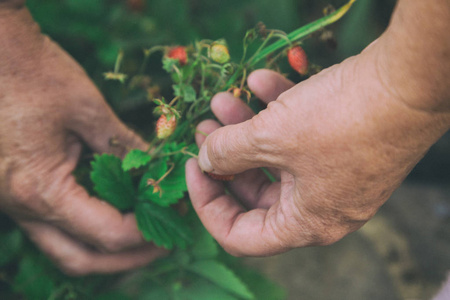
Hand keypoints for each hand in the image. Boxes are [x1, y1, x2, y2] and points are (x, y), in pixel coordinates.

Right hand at [0, 6, 164, 274]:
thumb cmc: (34, 73)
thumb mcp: (88, 111)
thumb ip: (124, 147)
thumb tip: (155, 169)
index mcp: (41, 190)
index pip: (107, 233)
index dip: (146, 233)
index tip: (175, 217)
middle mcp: (23, 207)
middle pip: (80, 260)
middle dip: (127, 260)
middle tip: (163, 246)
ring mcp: (15, 203)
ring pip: (64, 249)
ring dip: (105, 250)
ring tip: (142, 236)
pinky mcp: (17, 191)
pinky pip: (54, 227)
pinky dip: (86, 230)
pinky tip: (112, 213)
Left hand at [186, 35, 449, 255]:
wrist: (410, 82)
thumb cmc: (341, 120)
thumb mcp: (271, 136)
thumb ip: (228, 151)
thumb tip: (207, 158)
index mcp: (304, 224)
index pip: (240, 235)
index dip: (207, 204)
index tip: (193, 167)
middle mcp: (321, 207)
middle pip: (256, 192)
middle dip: (225, 156)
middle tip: (204, 127)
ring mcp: (334, 176)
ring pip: (276, 159)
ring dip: (246, 129)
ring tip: (223, 99)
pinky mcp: (343, 147)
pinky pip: (301, 138)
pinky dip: (278, 112)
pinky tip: (260, 81)